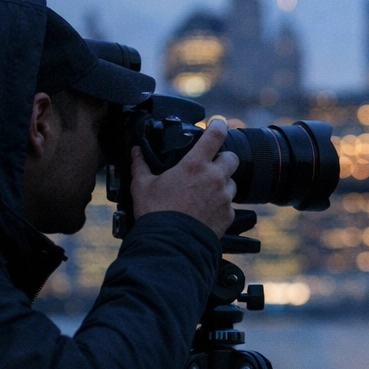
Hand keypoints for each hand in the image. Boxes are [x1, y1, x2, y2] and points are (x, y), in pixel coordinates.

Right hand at [131, 119, 239, 236]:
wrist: (170, 244)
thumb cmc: (156, 213)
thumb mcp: (142, 185)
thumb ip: (141, 165)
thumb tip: (135, 151)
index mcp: (194, 165)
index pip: (215, 136)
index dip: (219, 126)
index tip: (219, 123)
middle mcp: (214, 178)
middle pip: (231, 158)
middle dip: (224, 159)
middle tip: (211, 166)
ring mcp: (224, 198)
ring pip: (233, 183)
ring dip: (223, 184)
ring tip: (206, 193)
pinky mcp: (228, 216)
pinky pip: (230, 206)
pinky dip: (221, 207)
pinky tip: (206, 212)